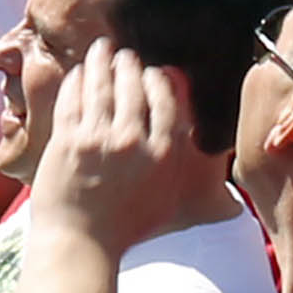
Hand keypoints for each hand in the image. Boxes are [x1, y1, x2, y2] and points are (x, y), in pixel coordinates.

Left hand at [31, 40, 194, 256]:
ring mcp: (98, 138)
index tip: (154, 71)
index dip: (159, 79)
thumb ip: (194, 181)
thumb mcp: (172, 204)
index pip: (166, 100)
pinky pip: (72, 99)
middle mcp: (133, 140)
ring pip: (101, 86)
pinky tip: (77, 72)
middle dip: (129, 63)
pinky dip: (75, 81)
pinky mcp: (67, 140)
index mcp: (163, 153)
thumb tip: (225, 187)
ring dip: (101, 61)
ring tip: (101, 49)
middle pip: (133, 86)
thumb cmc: (127, 230)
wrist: (81, 244)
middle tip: (124, 54)